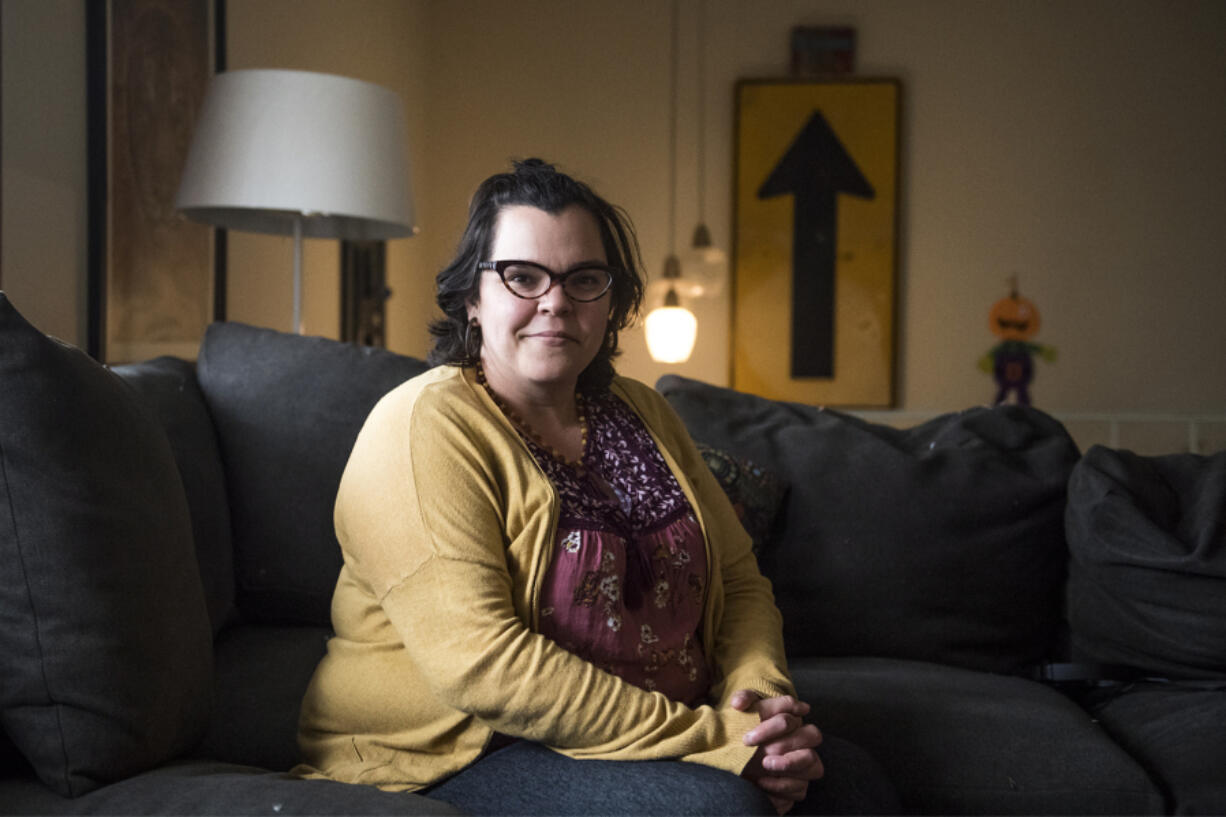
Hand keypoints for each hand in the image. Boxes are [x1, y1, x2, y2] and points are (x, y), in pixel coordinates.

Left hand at [732, 690, 823, 814]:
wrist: (733, 761)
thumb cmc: (740, 732)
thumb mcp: (738, 712)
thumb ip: (741, 700)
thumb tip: (739, 703)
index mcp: (790, 719)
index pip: (792, 716)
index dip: (772, 727)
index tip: (747, 739)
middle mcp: (801, 740)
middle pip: (813, 735)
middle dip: (786, 743)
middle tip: (761, 756)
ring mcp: (803, 764)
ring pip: (814, 764)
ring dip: (789, 765)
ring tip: (764, 766)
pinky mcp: (797, 786)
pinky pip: (800, 788)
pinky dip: (782, 787)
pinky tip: (762, 783)